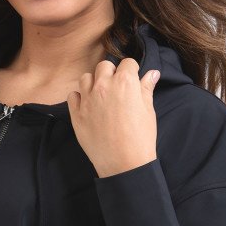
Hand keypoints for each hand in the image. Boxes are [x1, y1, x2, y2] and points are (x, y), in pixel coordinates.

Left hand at [66, 59, 160, 178]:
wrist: (124, 163)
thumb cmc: (140, 138)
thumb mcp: (148, 111)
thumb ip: (146, 89)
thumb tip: (152, 74)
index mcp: (125, 82)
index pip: (127, 63)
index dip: (131, 71)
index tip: (132, 79)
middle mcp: (104, 86)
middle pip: (104, 66)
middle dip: (111, 73)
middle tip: (117, 88)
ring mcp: (87, 99)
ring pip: (86, 77)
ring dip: (94, 82)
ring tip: (102, 96)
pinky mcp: (76, 114)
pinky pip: (73, 95)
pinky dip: (79, 97)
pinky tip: (89, 106)